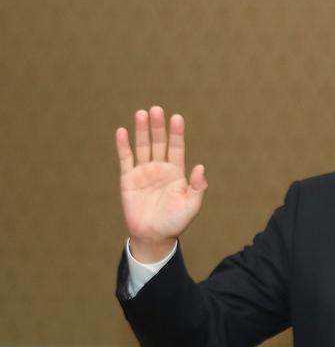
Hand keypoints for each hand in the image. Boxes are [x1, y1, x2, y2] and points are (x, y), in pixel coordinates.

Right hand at [115, 106, 207, 261]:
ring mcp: (143, 172)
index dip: (177, 133)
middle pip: (159, 143)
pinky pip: (125, 159)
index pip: (177, 148)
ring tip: (142, 113)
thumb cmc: (175, 222)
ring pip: (142, 147)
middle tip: (156, 109)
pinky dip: (123, 145)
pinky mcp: (128, 178)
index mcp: (177, 173)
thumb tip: (200, 167)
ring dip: (142, 131)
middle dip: (158, 127)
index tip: (177, 117)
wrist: (153, 236)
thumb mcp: (191, 206)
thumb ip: (197, 187)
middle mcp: (160, 169)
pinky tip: (122, 131)